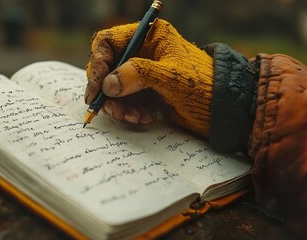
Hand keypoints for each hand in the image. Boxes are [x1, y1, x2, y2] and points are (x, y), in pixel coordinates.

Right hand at [85, 19, 213, 135]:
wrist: (225, 111)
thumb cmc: (204, 86)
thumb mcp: (172, 77)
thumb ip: (138, 75)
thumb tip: (108, 84)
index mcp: (149, 37)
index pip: (108, 43)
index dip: (97, 64)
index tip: (96, 88)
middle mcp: (142, 53)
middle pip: (107, 67)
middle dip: (107, 90)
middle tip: (110, 109)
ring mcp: (143, 75)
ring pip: (114, 89)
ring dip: (118, 106)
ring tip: (132, 117)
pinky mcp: (145, 94)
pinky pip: (126, 102)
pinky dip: (130, 113)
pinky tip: (144, 119)